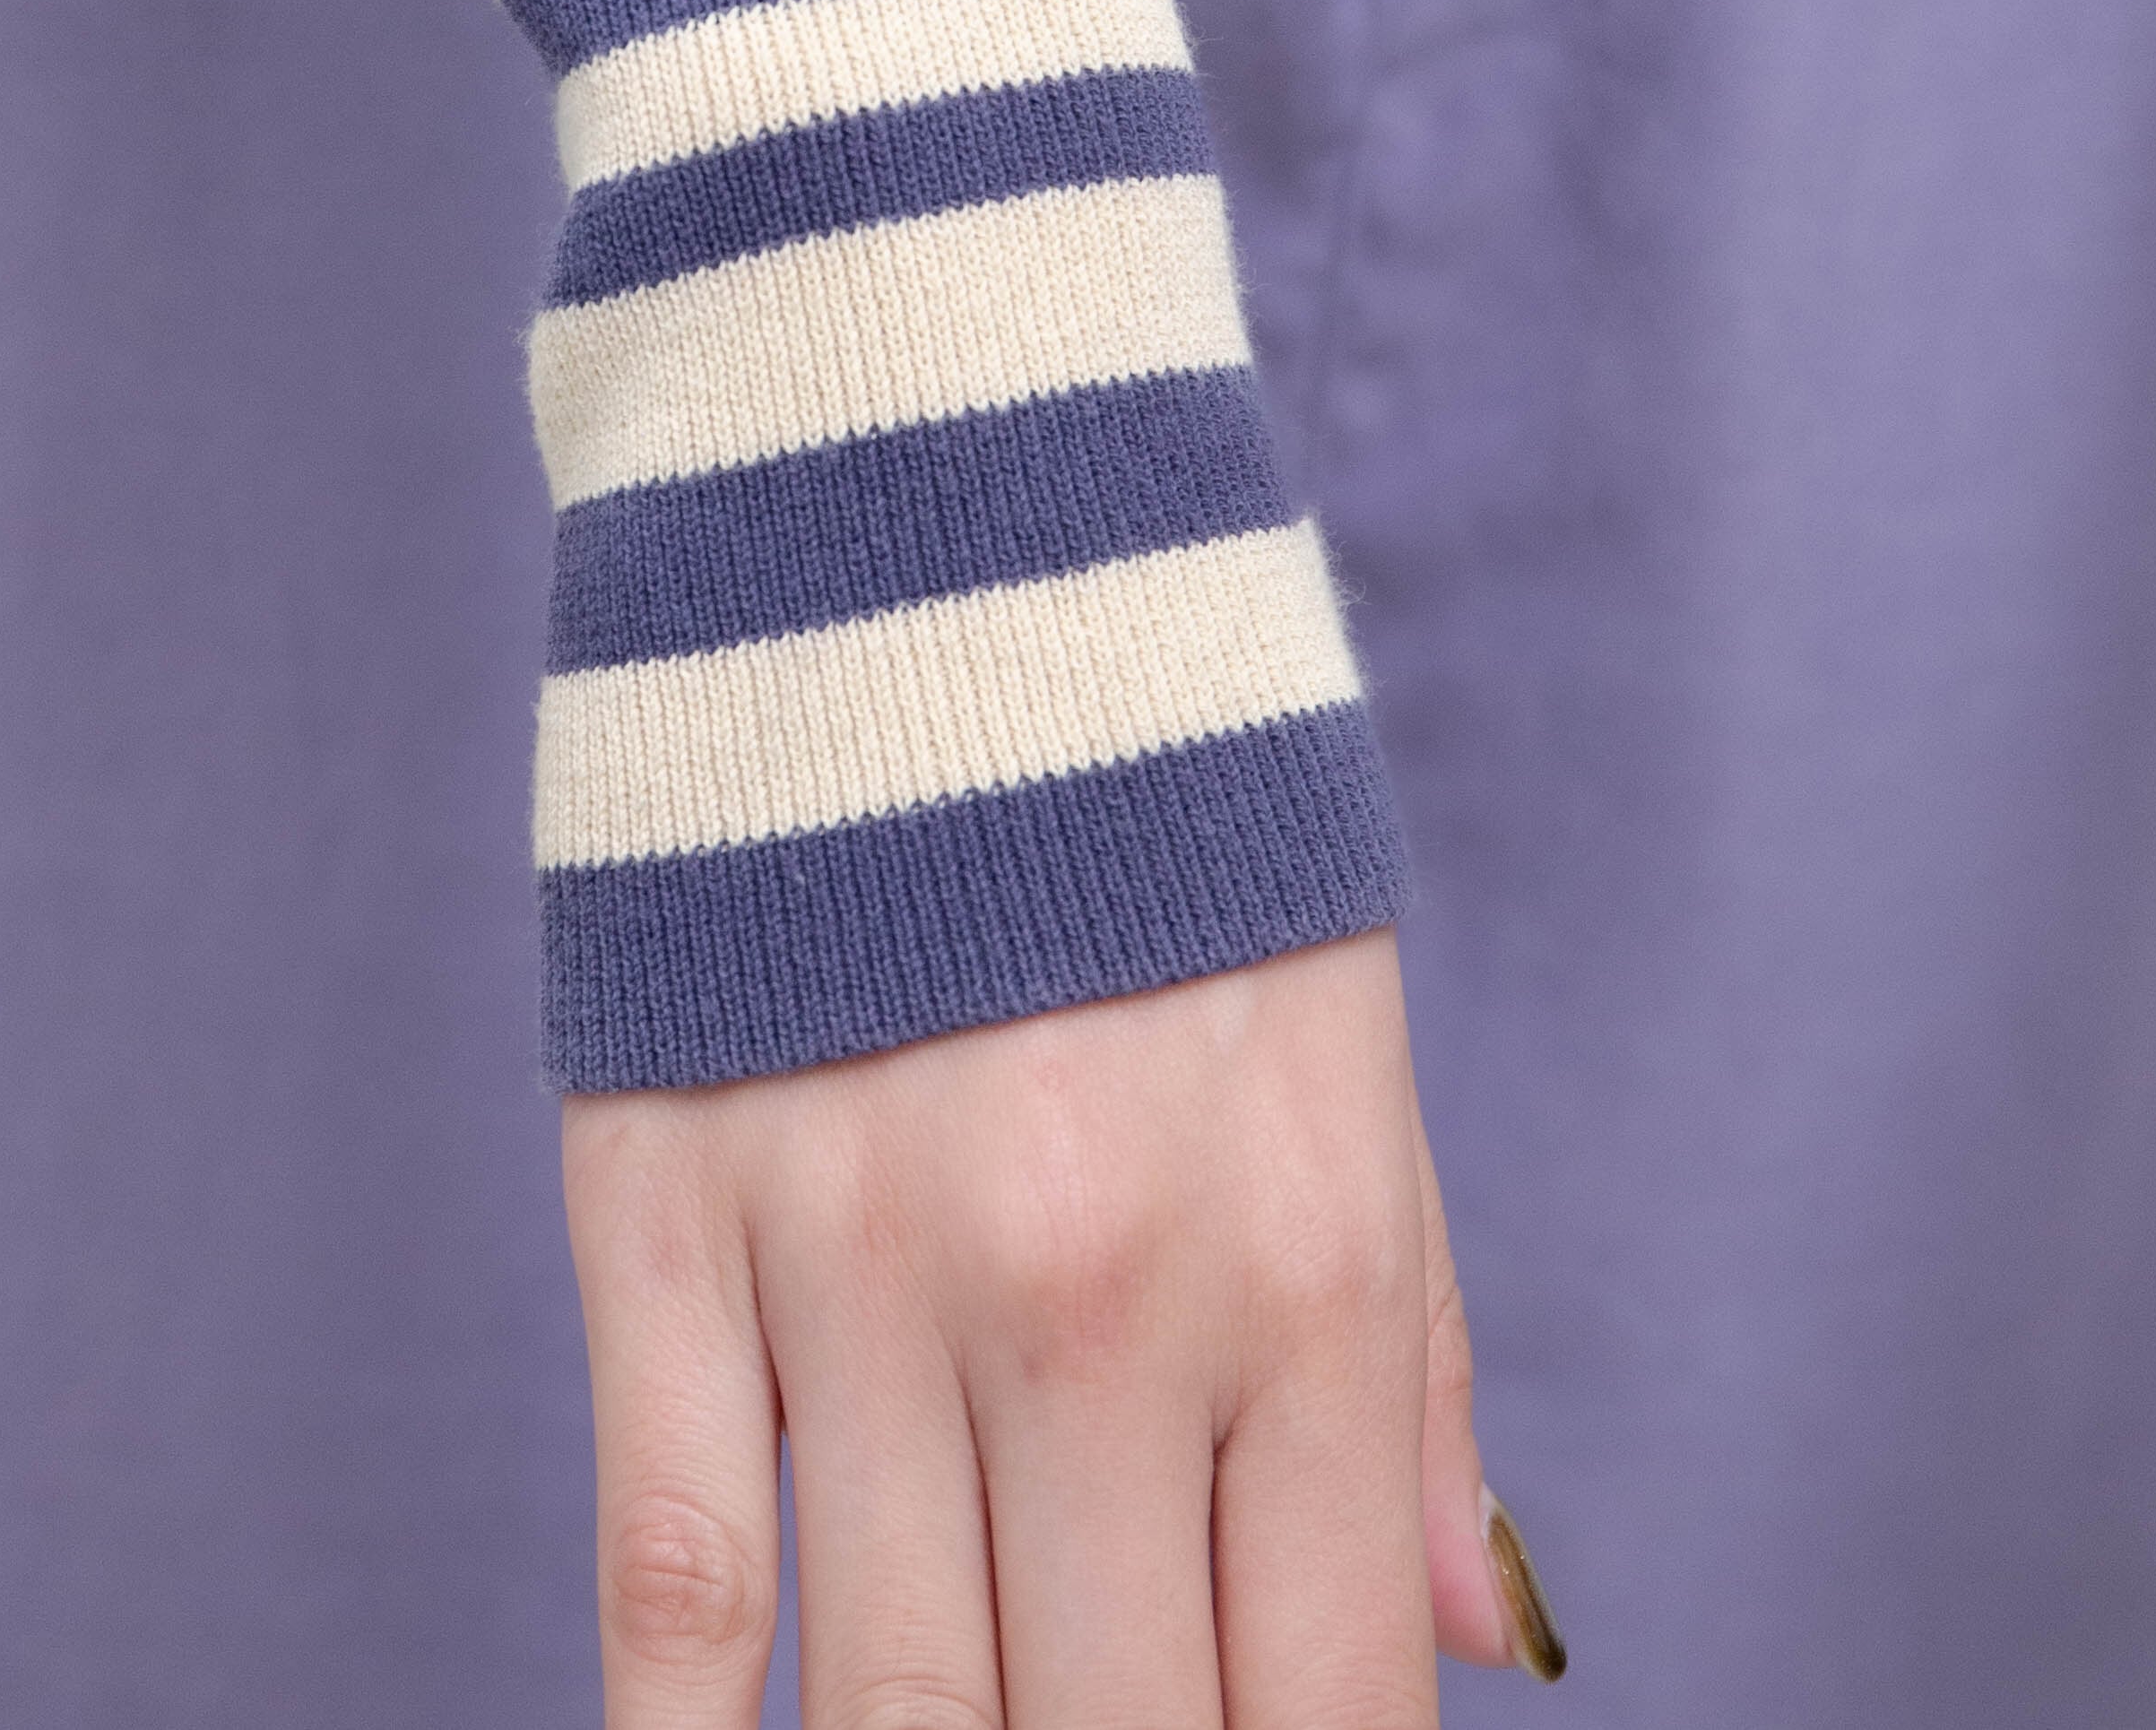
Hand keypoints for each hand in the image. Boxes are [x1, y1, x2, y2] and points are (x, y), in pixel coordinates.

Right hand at [561, 928, 1561, 1726]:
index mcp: (1304, 1266)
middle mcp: (1102, 1294)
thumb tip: (1484, 1642)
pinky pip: (672, 1563)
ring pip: (895, 1712)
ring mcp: (871, 1261)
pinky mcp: (674, 1214)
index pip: (1329, 1708)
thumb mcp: (1349, 1069)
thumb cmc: (1170, 840)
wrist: (930, 542)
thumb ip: (1409, 1376)